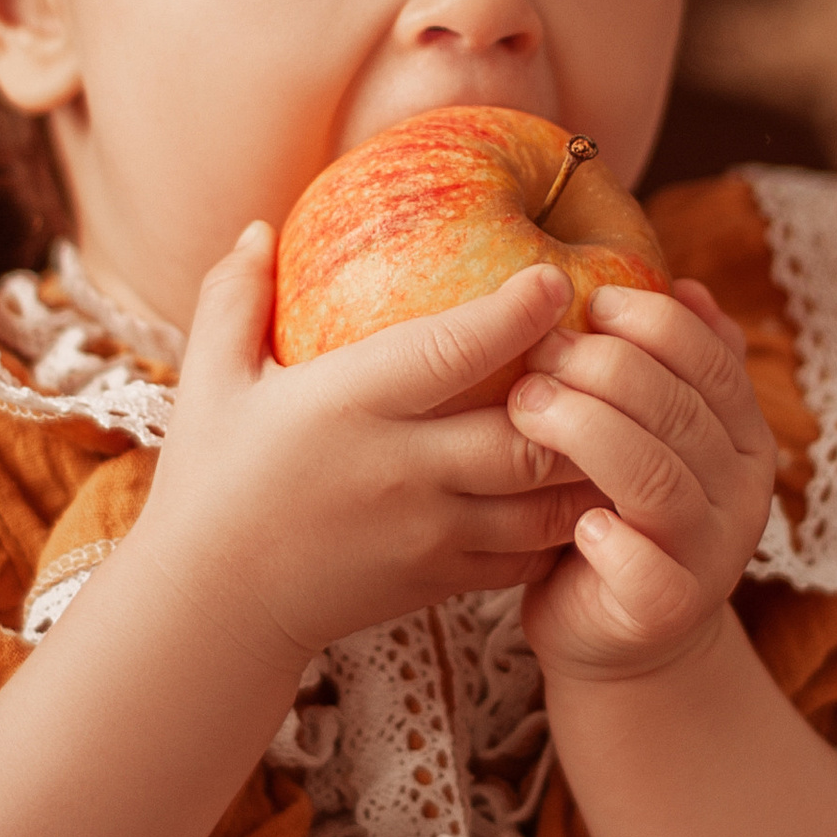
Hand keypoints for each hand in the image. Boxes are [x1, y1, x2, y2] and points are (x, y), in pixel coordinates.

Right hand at [137, 224, 601, 662]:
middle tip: (611, 349)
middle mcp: (399, 470)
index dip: (513, 314)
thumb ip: (233, 300)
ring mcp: (429, 533)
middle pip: (525, 431)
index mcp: (346, 405)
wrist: (215, 609)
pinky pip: (531, 552)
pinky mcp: (444, 580)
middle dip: (582, 392)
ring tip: (627, 412)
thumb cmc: (211, 482)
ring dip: (594, 457)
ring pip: (546, 499)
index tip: (556, 278)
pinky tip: (594, 480)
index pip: (449, 351)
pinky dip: (570, 518)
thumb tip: (258, 228)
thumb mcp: (209, 384)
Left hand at [507, 278, 777, 681]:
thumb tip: (687, 285)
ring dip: (586, 433)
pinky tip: (570, 519)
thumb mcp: (651, 433)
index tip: (589, 301)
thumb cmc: (618, 510)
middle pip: (679, 410)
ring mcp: (712, 553)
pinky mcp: (670, 610)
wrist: (618, 635)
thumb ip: (672, 368)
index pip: (711, 360)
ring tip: (526, 410)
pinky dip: (607, 540)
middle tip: (536, 354)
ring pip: (655, 478)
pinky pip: (645, 569)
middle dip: (603, 370)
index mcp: (745, 435)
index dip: (652, 322)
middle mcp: (743, 491)